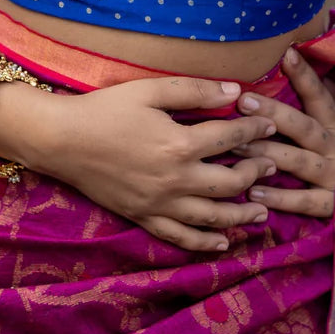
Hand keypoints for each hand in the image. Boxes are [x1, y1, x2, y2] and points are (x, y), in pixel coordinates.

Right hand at [16, 75, 279, 252]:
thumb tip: (236, 92)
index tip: (271, 126)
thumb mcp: (150, 90)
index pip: (230, 137)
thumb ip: (195, 91)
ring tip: (263, 210)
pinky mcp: (143, 217)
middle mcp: (175, 180)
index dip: (255, 131)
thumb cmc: (105, 109)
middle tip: (272, 165)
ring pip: (212, 217)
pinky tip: (222, 242)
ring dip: (242, 214)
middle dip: (256, 173)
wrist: (62, 140)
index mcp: (180, 144)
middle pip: (229, 182)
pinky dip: (205, 243)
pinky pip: (180, 237)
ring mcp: (160, 204)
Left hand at [231, 46, 334, 216]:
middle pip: (302, 126)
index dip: (305, 74)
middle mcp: (334, 147)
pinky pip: (305, 202)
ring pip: (298, 161)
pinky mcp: (332, 204)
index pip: (320, 95)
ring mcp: (333, 175)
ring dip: (268, 153)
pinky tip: (254, 192)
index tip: (286, 53)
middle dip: (273, 113)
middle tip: (244, 100)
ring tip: (237, 145)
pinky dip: (281, 199)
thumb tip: (319, 68)